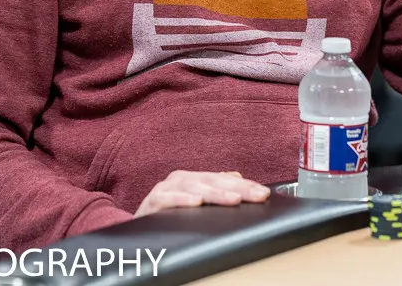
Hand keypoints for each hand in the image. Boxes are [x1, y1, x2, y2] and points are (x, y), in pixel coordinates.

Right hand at [134, 170, 269, 217]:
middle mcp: (181, 179)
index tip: (264, 193)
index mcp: (193, 178)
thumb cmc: (169, 213)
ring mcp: (166, 188)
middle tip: (257, 195)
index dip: (245, 185)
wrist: (137, 226)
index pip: (224, 179)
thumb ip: (214, 187)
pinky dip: (182, 199)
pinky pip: (168, 199)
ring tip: (234, 198)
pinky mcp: (152, 201)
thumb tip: (238, 176)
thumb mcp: (193, 199)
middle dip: (237, 189)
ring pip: (194, 187)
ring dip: (215, 193)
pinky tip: (196, 202)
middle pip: (213, 181)